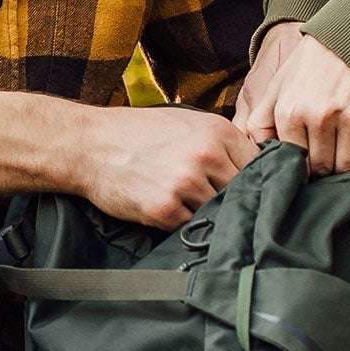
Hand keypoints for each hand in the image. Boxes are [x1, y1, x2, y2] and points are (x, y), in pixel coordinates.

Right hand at [70, 106, 264, 228]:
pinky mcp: (165, 209)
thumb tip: (255, 168)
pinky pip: (190, 227)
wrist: (90, 144)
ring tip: (187, 206)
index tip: (248, 191)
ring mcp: (186, 183)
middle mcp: (206, 156)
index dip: (254, 181)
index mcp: (218, 132)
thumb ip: (221, 143)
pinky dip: (183, 225)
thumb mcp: (186, 123)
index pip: (259, 167)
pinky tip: (168, 212)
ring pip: (219, 213)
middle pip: (243, 193)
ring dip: (207, 215)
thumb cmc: (138, 133)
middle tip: (220, 206)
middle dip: (233, 202)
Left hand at [237, 25, 349, 176]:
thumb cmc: (306, 70)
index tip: (306, 163)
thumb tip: (256, 156)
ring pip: (348, 166)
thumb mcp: (275, 90)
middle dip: (323, 169)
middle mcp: (320, 114)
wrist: (346, 39)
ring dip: (346, 167)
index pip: (296, 164)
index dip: (302, 169)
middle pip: (322, 168)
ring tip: (341, 156)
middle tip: (325, 161)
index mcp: (290, 111)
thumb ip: (259, 123)